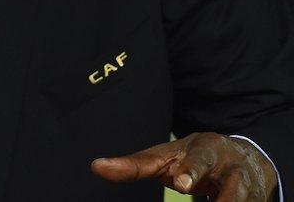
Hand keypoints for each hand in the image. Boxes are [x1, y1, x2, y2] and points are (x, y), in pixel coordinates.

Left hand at [91, 132, 277, 200]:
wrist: (247, 159)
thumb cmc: (193, 158)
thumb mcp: (166, 157)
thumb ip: (135, 165)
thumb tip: (96, 167)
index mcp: (208, 149)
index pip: (199, 159)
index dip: (191, 171)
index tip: (180, 182)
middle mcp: (233, 169)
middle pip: (231, 189)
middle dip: (222, 197)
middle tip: (187, 187)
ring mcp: (249, 190)